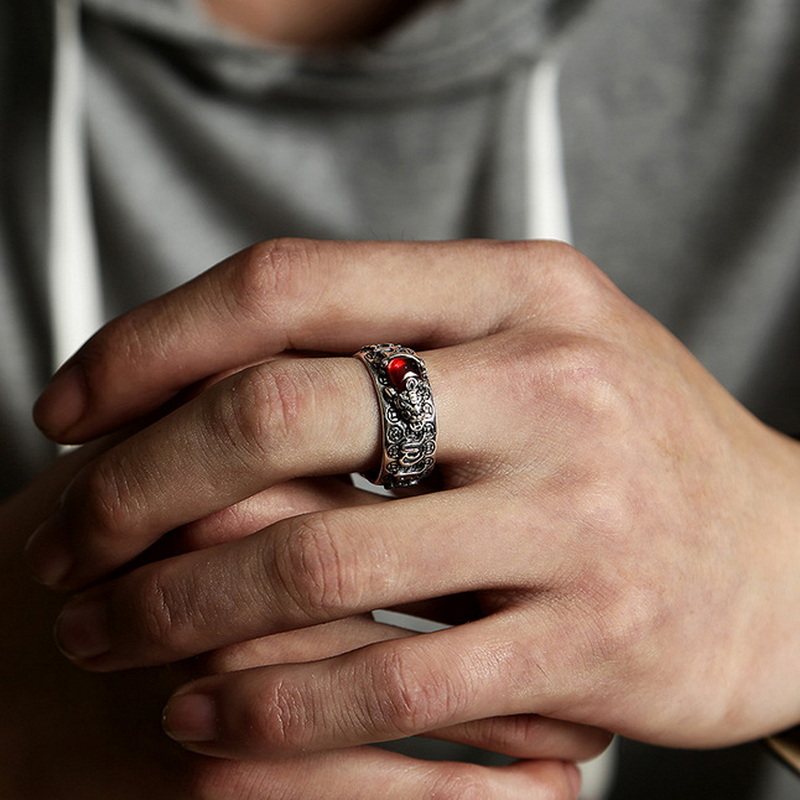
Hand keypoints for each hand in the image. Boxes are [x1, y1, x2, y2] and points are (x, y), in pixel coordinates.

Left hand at [27, 239, 799, 756]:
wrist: (790, 554)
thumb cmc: (628, 441)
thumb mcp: (529, 349)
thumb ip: (392, 343)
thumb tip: (202, 380)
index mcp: (518, 288)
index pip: (286, 282)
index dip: (151, 340)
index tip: (70, 407)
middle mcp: (551, 380)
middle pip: (276, 409)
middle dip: (138, 483)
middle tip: (68, 543)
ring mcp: (580, 512)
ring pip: (317, 562)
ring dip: (180, 610)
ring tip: (107, 636)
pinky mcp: (596, 641)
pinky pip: (393, 687)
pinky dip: (274, 712)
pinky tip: (207, 720)